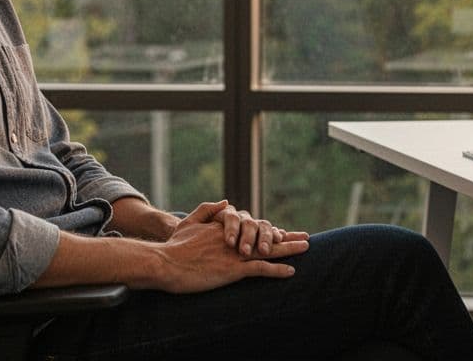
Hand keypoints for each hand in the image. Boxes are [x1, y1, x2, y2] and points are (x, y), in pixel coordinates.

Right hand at [151, 215, 308, 293]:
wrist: (166, 263)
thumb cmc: (174, 247)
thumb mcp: (188, 222)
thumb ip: (207, 210)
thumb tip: (226, 202)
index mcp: (225, 230)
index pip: (252, 228)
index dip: (269, 231)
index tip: (282, 233)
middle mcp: (234, 240)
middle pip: (266, 236)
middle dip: (287, 237)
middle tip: (305, 237)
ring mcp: (235, 254)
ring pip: (268, 251)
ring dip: (289, 250)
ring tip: (306, 248)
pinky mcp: (233, 269)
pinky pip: (261, 269)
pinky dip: (277, 270)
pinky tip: (291, 271)